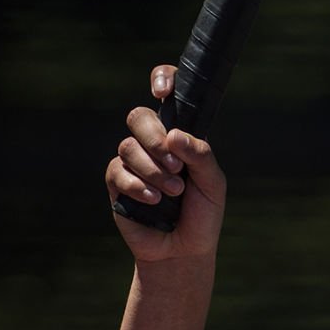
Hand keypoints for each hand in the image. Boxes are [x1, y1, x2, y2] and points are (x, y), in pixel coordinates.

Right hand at [105, 65, 226, 263]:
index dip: (161, 79)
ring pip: (128, 146)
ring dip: (152, 170)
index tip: (161, 90)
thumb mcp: (213, 183)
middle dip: (153, 137)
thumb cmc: (203, 213)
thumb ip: (200, 155)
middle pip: (138, 116)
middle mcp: (154, 143)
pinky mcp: (116, 183)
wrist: (184, 250)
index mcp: (181, 136)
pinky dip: (137, 185)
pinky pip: (116, 171)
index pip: (169, 95)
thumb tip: (174, 135)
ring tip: (173, 191)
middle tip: (175, 163)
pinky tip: (154, 200)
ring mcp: (133, 162)